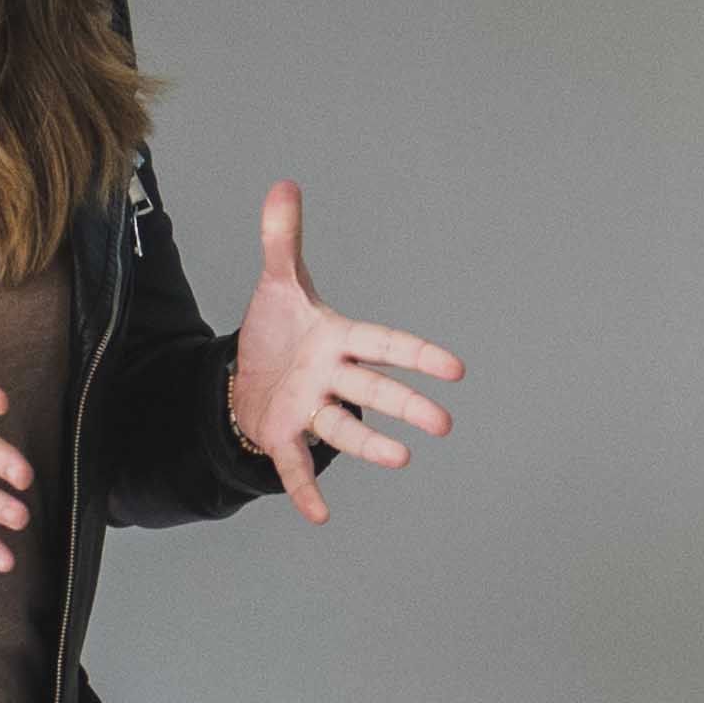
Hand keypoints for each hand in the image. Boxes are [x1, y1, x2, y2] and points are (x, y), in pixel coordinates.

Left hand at [227, 181, 461, 525]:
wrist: (248, 371)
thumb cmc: (279, 330)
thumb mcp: (279, 282)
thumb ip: (282, 238)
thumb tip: (283, 184)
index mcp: (338, 339)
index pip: (383, 344)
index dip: (416, 355)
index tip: (455, 369)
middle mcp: (332, 378)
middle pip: (373, 391)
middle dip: (406, 405)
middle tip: (443, 424)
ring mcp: (310, 410)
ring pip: (343, 429)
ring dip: (371, 445)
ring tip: (402, 458)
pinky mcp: (282, 436)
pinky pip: (295, 466)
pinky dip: (306, 490)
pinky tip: (319, 518)